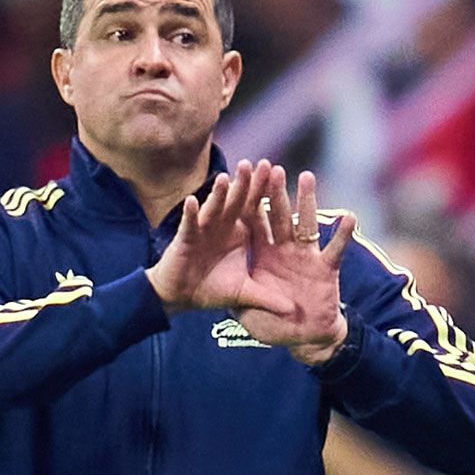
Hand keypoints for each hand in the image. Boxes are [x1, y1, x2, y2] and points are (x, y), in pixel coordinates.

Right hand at [146, 159, 292, 315]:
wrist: (181, 297)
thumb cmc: (212, 289)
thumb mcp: (245, 294)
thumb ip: (268, 298)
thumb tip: (293, 310)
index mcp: (240, 232)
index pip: (255, 207)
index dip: (265, 191)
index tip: (278, 172)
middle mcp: (223, 226)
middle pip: (237, 201)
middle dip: (247, 183)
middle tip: (259, 164)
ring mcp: (203, 229)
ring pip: (213, 207)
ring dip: (218, 194)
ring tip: (226, 177)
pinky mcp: (185, 238)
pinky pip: (188, 224)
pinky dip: (190, 214)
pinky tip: (192, 202)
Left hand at [236, 167, 355, 365]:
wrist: (304, 337)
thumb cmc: (274, 323)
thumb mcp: (246, 310)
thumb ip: (232, 293)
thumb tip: (210, 280)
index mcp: (263, 254)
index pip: (253, 223)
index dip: (248, 202)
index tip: (243, 180)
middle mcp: (284, 249)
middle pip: (278, 215)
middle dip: (275, 193)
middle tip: (272, 167)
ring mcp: (306, 256)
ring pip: (306, 223)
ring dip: (307, 201)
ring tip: (307, 177)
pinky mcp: (326, 268)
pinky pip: (336, 249)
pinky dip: (343, 235)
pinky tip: (350, 217)